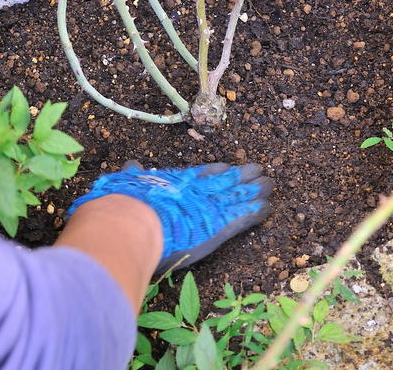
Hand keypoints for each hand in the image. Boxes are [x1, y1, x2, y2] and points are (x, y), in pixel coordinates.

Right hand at [69, 162, 272, 274]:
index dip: (215, 171)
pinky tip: (267, 208)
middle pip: (224, 181)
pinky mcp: (218, 227)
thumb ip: (132, 175)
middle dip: (241, 177)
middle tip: (258, 171)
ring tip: (269, 185)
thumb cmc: (123, 205)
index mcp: (174, 183)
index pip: (200, 174)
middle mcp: (195, 191)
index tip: (226, 167)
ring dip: (254, 191)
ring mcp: (208, 208)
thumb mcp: (125, 184)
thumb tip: (131, 164)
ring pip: (237, 196)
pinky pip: (242, 218)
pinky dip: (255, 212)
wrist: (131, 223)